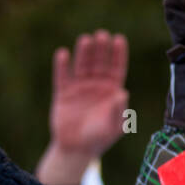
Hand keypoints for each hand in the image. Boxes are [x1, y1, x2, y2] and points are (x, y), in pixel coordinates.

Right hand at [37, 30, 129, 184]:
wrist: (76, 149)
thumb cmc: (99, 139)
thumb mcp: (114, 127)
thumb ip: (118, 110)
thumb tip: (123, 92)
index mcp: (111, 91)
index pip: (117, 68)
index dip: (118, 54)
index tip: (119, 39)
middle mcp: (96, 86)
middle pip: (99, 63)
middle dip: (101, 49)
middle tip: (102, 35)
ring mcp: (79, 88)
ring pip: (82, 65)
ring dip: (84, 52)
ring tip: (86, 40)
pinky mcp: (63, 93)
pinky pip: (62, 76)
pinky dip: (62, 65)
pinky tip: (63, 54)